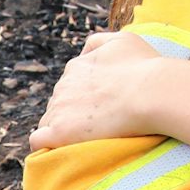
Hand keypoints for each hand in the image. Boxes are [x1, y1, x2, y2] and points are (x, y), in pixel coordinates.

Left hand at [29, 31, 167, 150]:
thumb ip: (98, 42)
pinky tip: (60, 149)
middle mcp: (63, 86)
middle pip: (59, 105)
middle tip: (99, 125)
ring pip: (49, 122)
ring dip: (63, 130)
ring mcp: (59, 109)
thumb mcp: (122, 40)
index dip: (82, 100)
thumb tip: (82, 53)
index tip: (99, 110)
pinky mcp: (59, 132)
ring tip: (87, 139)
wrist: (151, 93)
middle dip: (73, 115)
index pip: (69, 87)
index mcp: (76, 67)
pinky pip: (39, 140)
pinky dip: (46, 145)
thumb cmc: (144, 67)